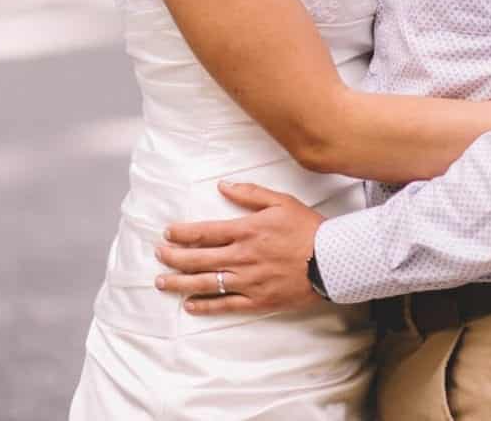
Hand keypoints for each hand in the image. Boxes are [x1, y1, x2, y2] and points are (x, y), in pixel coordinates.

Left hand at [154, 182, 323, 315]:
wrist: (332, 260)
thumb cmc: (308, 228)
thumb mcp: (281, 201)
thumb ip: (250, 193)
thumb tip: (223, 186)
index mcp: (246, 230)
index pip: (205, 232)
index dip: (183, 233)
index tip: (167, 233)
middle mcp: (242, 256)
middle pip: (199, 258)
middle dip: (174, 257)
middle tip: (158, 255)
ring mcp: (248, 281)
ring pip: (206, 283)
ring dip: (180, 283)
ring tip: (162, 282)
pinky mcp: (258, 300)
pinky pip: (225, 305)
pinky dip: (205, 306)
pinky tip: (190, 306)